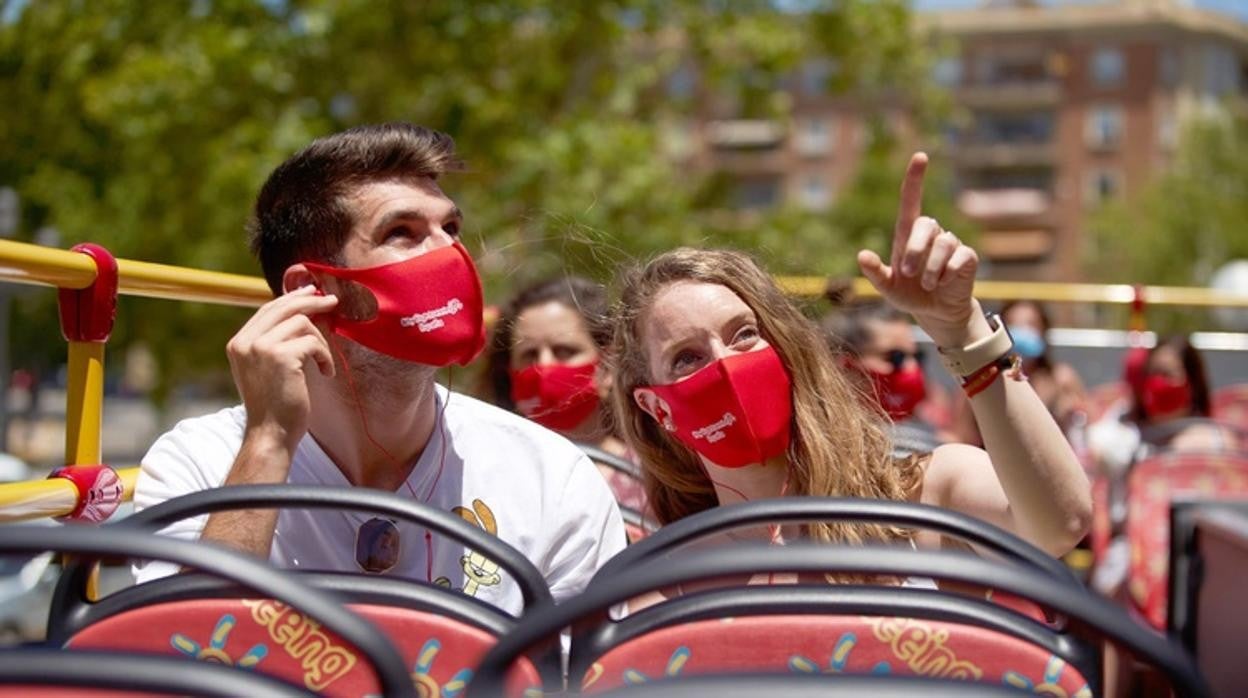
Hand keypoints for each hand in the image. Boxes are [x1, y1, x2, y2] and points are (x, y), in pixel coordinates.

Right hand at [226, 285, 337, 449]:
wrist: (270, 433)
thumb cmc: (274, 405)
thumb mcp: (265, 369)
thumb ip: (272, 343)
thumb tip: (300, 313)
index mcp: (238, 343)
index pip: (268, 309)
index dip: (291, 299)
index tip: (312, 293)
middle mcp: (245, 342)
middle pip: (284, 307)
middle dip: (311, 302)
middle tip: (333, 301)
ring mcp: (261, 347)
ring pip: (303, 323)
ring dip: (321, 342)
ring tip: (324, 363)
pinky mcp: (281, 356)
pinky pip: (313, 342)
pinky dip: (325, 356)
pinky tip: (326, 373)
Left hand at [857, 153, 982, 346]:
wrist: (935, 312)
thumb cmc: (909, 294)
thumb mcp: (887, 287)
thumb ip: (874, 272)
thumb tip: (861, 255)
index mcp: (908, 235)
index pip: (911, 201)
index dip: (915, 179)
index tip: (920, 156)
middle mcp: (931, 234)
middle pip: (926, 224)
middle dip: (915, 250)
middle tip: (907, 273)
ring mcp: (951, 244)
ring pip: (943, 244)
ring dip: (931, 268)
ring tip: (927, 285)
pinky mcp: (967, 256)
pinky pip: (959, 257)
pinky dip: (947, 273)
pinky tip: (944, 282)